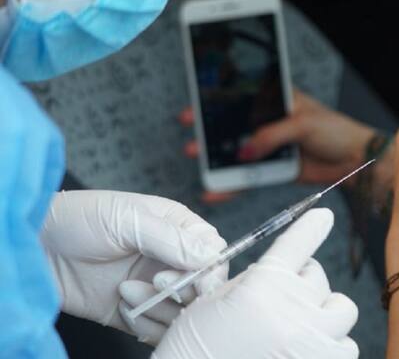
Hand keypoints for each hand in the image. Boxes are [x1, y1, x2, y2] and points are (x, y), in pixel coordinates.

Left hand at [42, 190, 227, 344]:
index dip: (210, 269)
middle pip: (202, 286)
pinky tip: (122, 306)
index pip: (211, 252)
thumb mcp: (128, 219)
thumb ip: (172, 238)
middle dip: (184, 290)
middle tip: (158, 282)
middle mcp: (168, 258)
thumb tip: (210, 253)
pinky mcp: (134, 312)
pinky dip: (145, 326)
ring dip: (159, 307)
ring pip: (181, 311)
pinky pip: (156, 329)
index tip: (200, 281)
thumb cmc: (78, 219)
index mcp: (175, 228)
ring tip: (128, 292)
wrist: (36, 247)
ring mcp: (152, 287)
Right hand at [153, 209, 358, 358]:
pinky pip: (346, 346)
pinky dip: (332, 344)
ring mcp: (311, 344)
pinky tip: (310, 347)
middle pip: (319, 277)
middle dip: (302, 281)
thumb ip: (258, 278)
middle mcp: (292, 312)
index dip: (312, 225)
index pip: (299, 242)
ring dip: (325, 313)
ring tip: (303, 325)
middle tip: (283, 298)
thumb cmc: (195, 345)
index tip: (324, 217)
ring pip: (342, 310)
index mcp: (264, 286)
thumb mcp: (218, 298)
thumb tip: (286, 268)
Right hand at [180, 91, 375, 191]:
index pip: (242, 99)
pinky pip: (250, 176)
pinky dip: (234, 184)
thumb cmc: (336, 130)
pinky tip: (217, 190)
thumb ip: (271, 135)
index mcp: (277, 101)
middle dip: (211, 132)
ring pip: (239, 152)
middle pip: (235, 127)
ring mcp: (271, 146)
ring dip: (218, 158)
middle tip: (192, 137)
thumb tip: (245, 150)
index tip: (197, 106)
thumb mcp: (303, 124)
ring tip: (198, 160)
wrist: (354, 159)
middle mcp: (270, 123)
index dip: (219, 101)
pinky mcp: (275, 169)